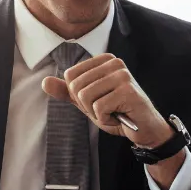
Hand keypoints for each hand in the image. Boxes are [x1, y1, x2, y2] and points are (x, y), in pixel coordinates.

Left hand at [41, 53, 171, 147]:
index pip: (70, 76)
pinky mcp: (128, 91)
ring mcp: (122, 75)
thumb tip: (45, 82)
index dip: (79, 96)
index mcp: (103, 60)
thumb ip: (67, 92)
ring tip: (113, 112)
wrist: (144, 129)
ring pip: (85, 97)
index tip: (98, 101)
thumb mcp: (88, 102)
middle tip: (107, 109)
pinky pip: (99, 108)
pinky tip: (120, 117)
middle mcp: (114, 62)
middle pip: (76, 86)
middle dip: (87, 106)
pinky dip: (106, 119)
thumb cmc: (118, 113)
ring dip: (96, 113)